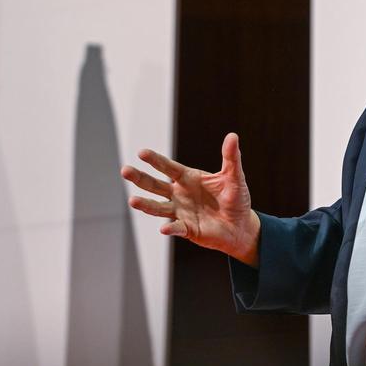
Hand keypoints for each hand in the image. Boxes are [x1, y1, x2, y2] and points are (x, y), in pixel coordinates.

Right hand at [120, 132, 261, 265]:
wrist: (241, 226)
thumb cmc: (236, 198)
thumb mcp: (235, 177)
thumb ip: (231, 158)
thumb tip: (233, 135)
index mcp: (188, 178)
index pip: (168, 167)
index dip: (156, 160)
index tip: (141, 153)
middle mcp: (179, 194)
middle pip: (155, 185)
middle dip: (140, 178)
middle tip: (124, 170)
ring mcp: (180, 212)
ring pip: (158, 207)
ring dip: (146, 205)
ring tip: (132, 201)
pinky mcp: (187, 229)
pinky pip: (176, 228)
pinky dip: (170, 228)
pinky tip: (164, 228)